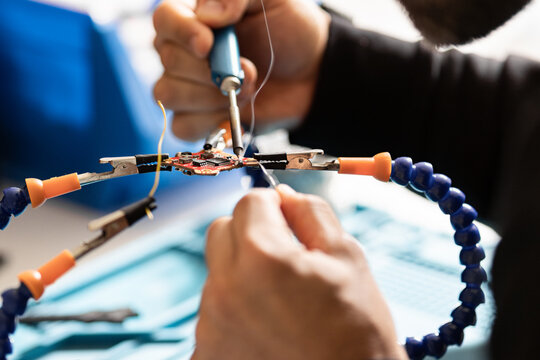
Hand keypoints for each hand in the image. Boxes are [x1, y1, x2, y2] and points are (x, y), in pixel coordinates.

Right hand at [153, 0, 329, 140]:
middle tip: (249, 69)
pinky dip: (210, 122)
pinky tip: (233, 111)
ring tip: (246, 89)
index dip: (182, 32)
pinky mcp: (197, 118)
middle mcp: (183, 51)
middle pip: (169, 61)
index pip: (165, 19)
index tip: (208, 44)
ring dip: (212, 96)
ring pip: (169, 94)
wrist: (309, 73)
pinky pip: (182, 126)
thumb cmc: (288, 31)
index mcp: (194, 17)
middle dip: (212, 70)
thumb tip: (206, 14)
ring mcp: (187, 86)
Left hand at [193, 185, 406, 359]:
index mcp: (262, 257)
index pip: (249, 201)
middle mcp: (225, 288)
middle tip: (282, 257)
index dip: (273, 205)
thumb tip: (283, 195)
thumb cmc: (356, 333)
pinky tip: (266, 327)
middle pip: (221, 231)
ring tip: (281, 302)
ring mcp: (211, 324)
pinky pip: (215, 310)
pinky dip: (236, 309)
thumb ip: (311, 214)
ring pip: (218, 271)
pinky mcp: (206, 353)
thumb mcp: (347, 258)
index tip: (286, 220)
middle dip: (250, 232)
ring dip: (242, 273)